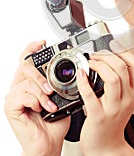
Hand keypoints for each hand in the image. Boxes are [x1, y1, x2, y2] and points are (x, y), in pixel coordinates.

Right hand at [4, 41, 69, 155]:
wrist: (49, 143)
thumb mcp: (60, 97)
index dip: (32, 48)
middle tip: (51, 89)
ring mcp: (13, 96)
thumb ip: (59, 82)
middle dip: (41, 76)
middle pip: (25, 66)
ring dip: (43, 95)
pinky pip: (25, 95)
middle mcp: (20, 87)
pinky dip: (37, 102)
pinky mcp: (10, 106)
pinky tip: (40, 110)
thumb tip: (71, 69)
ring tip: (50, 105)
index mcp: (30, 83)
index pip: (26, 60)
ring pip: (29, 82)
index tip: (42, 43)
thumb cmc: (54, 123)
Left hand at [76, 46, 133, 155]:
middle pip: (122, 68)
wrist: (106, 147)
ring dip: (98, 65)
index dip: (125, 52)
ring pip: (112, 78)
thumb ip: (122, 82)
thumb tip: (110, 59)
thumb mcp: (124, 100)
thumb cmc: (113, 121)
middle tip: (96, 55)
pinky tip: (80, 75)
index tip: (113, 46)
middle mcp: (127, 99)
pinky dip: (83, 82)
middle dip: (107, 56)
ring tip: (90, 62)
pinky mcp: (98, 116)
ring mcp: (113, 108)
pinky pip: (90, 94)